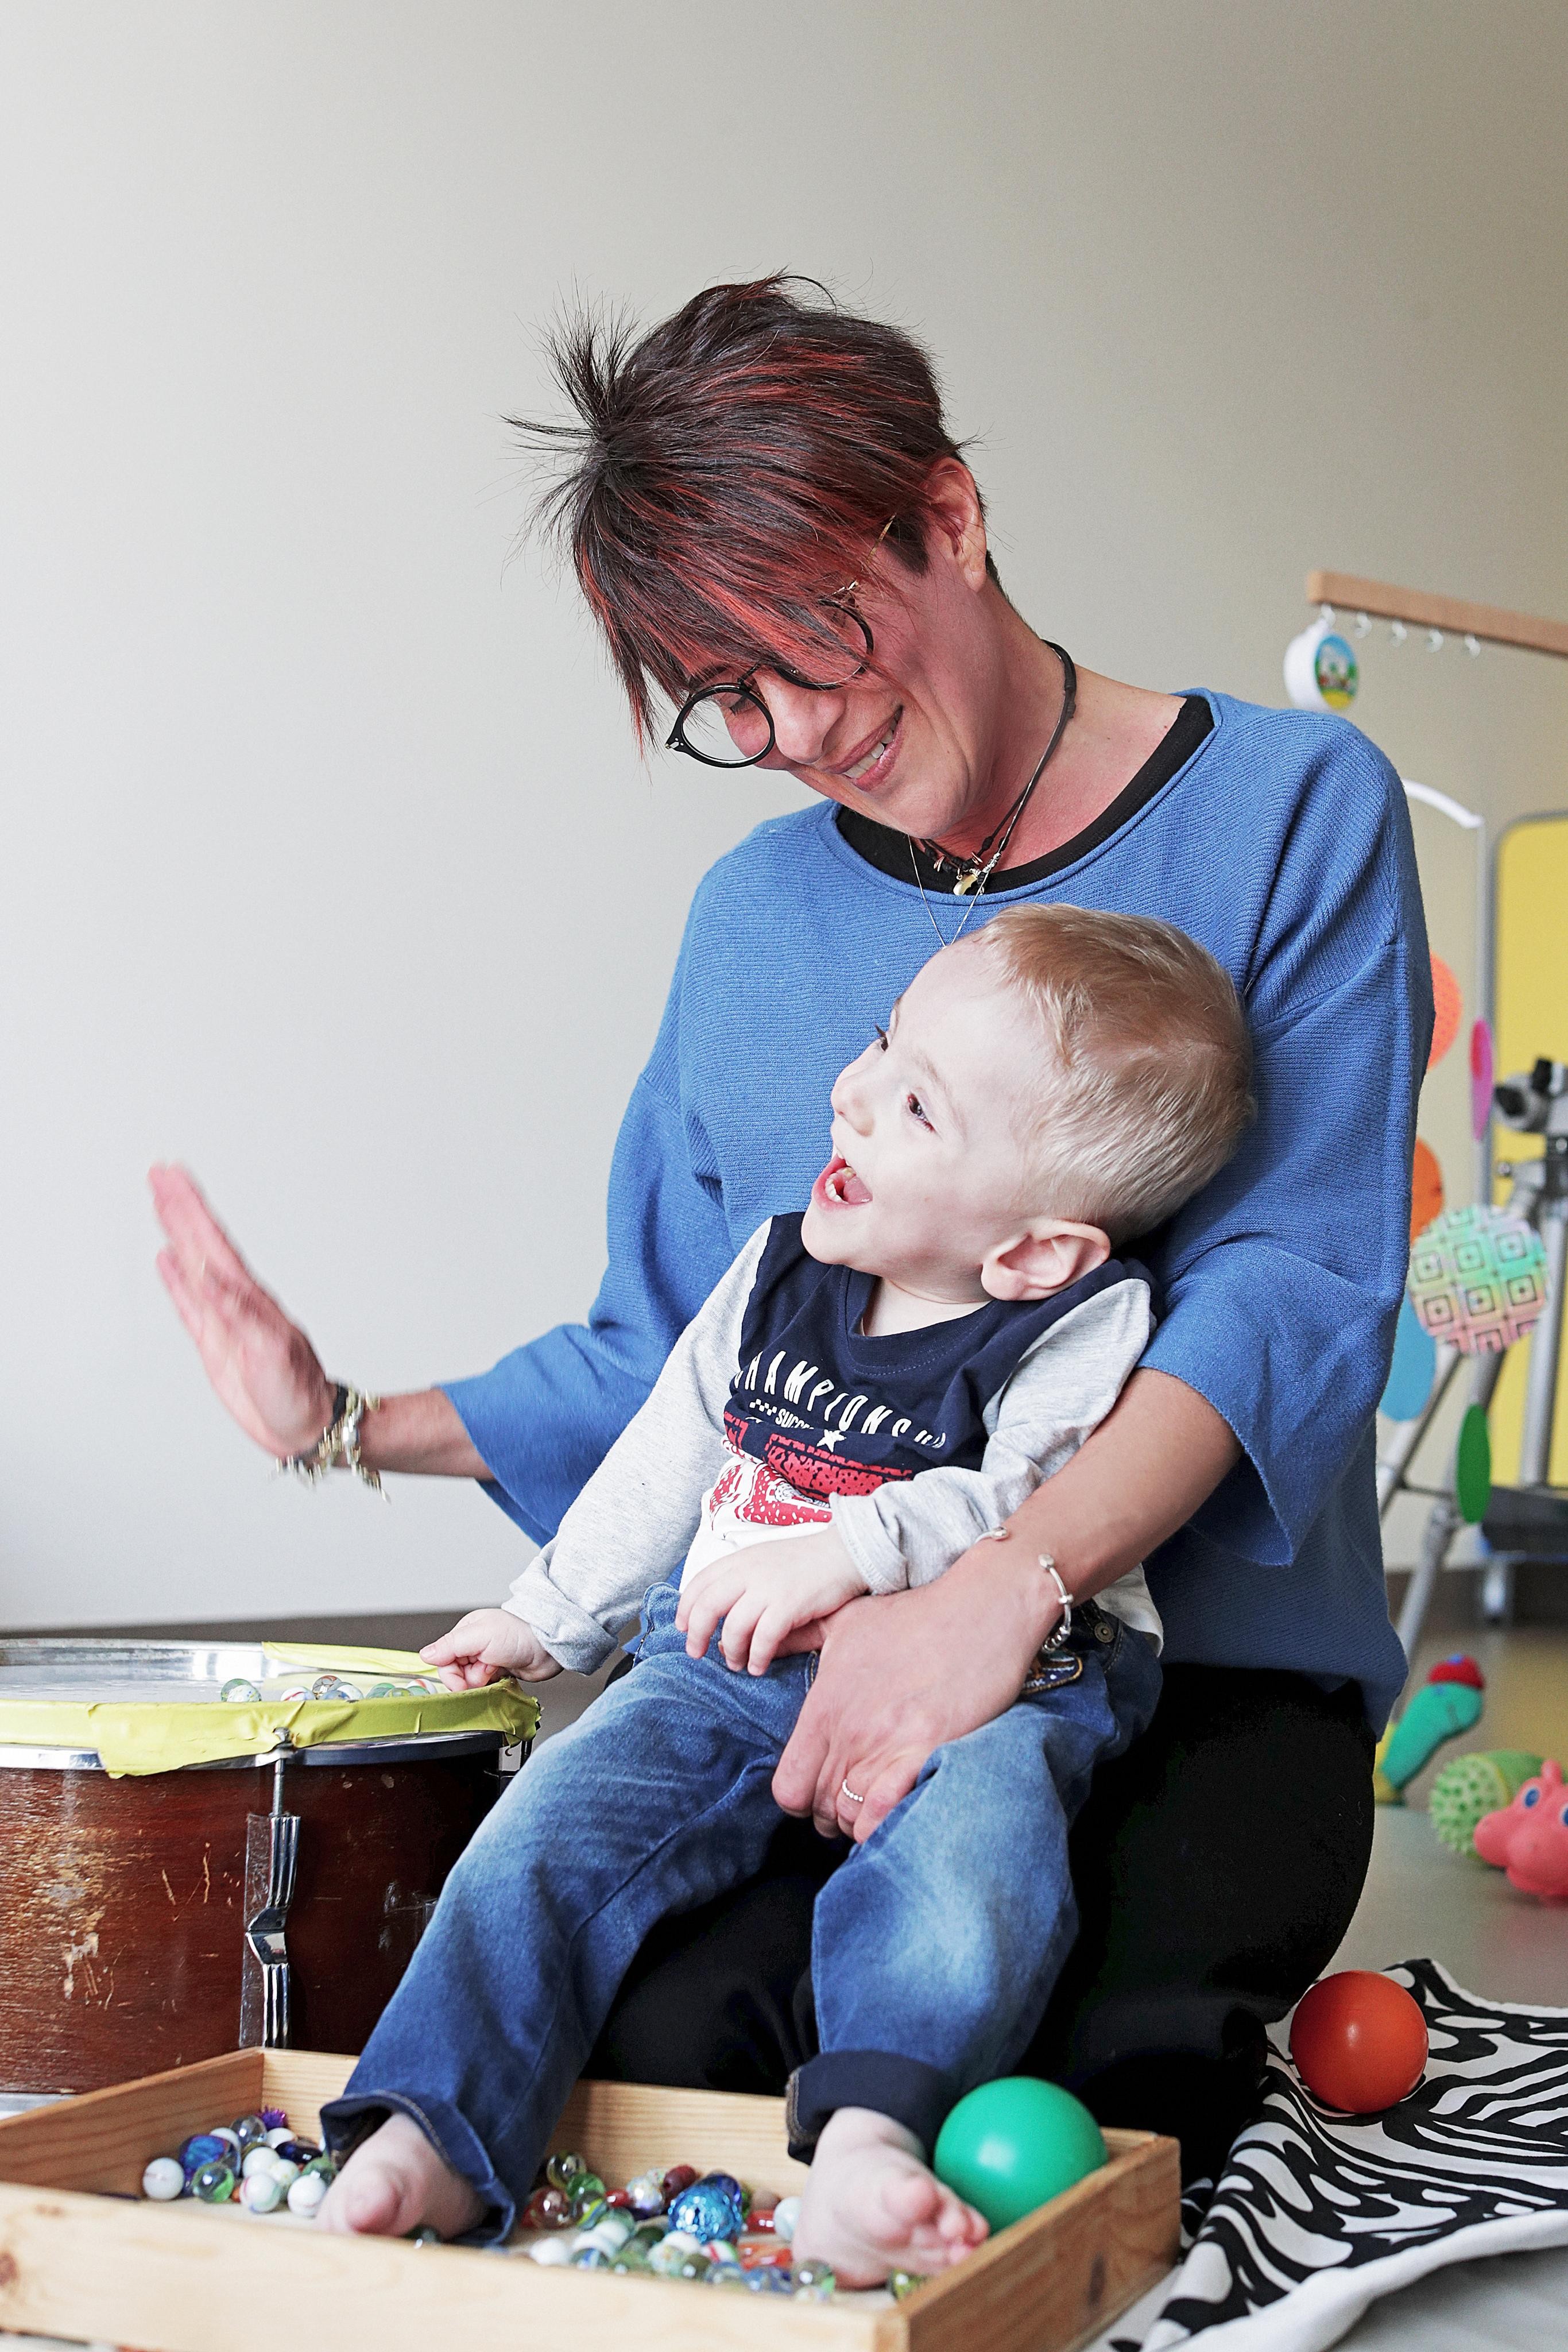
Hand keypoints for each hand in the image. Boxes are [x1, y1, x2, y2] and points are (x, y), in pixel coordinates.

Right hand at [149, 1164, 334, 1456]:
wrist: (307, 1425)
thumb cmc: (298, 1392)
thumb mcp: (273, 1351)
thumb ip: (240, 1313)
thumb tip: (211, 1276)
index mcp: (249, 1298)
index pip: (214, 1242)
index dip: (192, 1208)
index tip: (172, 1177)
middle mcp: (234, 1301)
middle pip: (200, 1243)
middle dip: (179, 1207)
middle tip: (159, 1173)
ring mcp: (223, 1319)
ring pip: (192, 1264)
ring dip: (175, 1232)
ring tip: (160, 1202)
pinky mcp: (214, 1342)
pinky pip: (188, 1302)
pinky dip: (175, 1279)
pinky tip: (166, 1259)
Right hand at [421, 1608, 561, 1688]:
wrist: (549, 1647)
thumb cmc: (519, 1634)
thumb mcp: (479, 1636)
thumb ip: (450, 1646)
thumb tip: (425, 1654)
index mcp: (466, 1632)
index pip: (444, 1659)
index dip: (451, 1674)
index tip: (462, 1682)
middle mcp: (474, 1645)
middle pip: (456, 1673)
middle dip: (469, 1678)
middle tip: (485, 1671)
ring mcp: (487, 1659)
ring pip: (470, 1682)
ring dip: (482, 1681)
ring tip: (496, 1670)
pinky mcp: (499, 1672)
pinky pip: (485, 1687)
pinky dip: (491, 1686)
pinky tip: (501, 1676)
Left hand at [675, 1530, 867, 1675]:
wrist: (845, 1552)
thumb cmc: (806, 1561)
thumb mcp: (766, 1560)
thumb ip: (742, 1580)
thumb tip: (721, 1617)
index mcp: (741, 1559)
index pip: (700, 1582)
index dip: (685, 1608)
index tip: (682, 1627)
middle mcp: (750, 1572)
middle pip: (708, 1606)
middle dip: (697, 1634)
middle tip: (696, 1653)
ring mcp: (769, 1588)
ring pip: (734, 1627)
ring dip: (731, 1651)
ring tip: (736, 1664)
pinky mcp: (790, 1604)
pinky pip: (764, 1638)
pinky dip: (757, 1657)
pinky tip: (758, 1666)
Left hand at [772, 1369, 1241, 1844]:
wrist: (981, 1606)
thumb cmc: (915, 1614)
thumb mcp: (846, 1622)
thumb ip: (804, 1641)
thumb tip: (773, 1645)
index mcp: (825, 1703)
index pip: (787, 1787)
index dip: (802, 1798)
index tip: (820, 1789)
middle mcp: (849, 1729)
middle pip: (818, 1811)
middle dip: (831, 1815)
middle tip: (853, 1799)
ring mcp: (888, 1742)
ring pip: (852, 1819)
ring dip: (860, 1822)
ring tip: (877, 1803)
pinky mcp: (929, 1749)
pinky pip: (886, 1813)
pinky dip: (886, 1822)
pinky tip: (897, 1807)